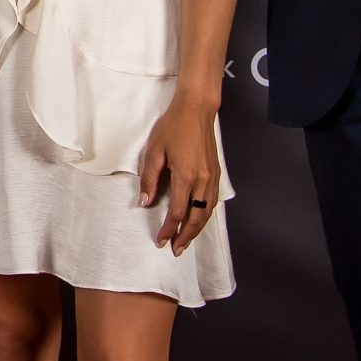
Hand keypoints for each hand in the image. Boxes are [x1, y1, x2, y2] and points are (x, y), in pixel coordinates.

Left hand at [137, 92, 221, 255]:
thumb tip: (145, 202)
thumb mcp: (154, 151)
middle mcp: (202, 180)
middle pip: (195, 218)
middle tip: (176, 250)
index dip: (168, 229)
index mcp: (185, 176)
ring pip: (206, 212)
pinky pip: (212, 201)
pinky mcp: (215, 173)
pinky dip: (205, 215)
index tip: (161, 241)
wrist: (196, 110)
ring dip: (197, 229)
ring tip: (186, 240)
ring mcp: (211, 177)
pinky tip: (198, 219)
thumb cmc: (173, 127)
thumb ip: (149, 179)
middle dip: (186, 237)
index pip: (176, 212)